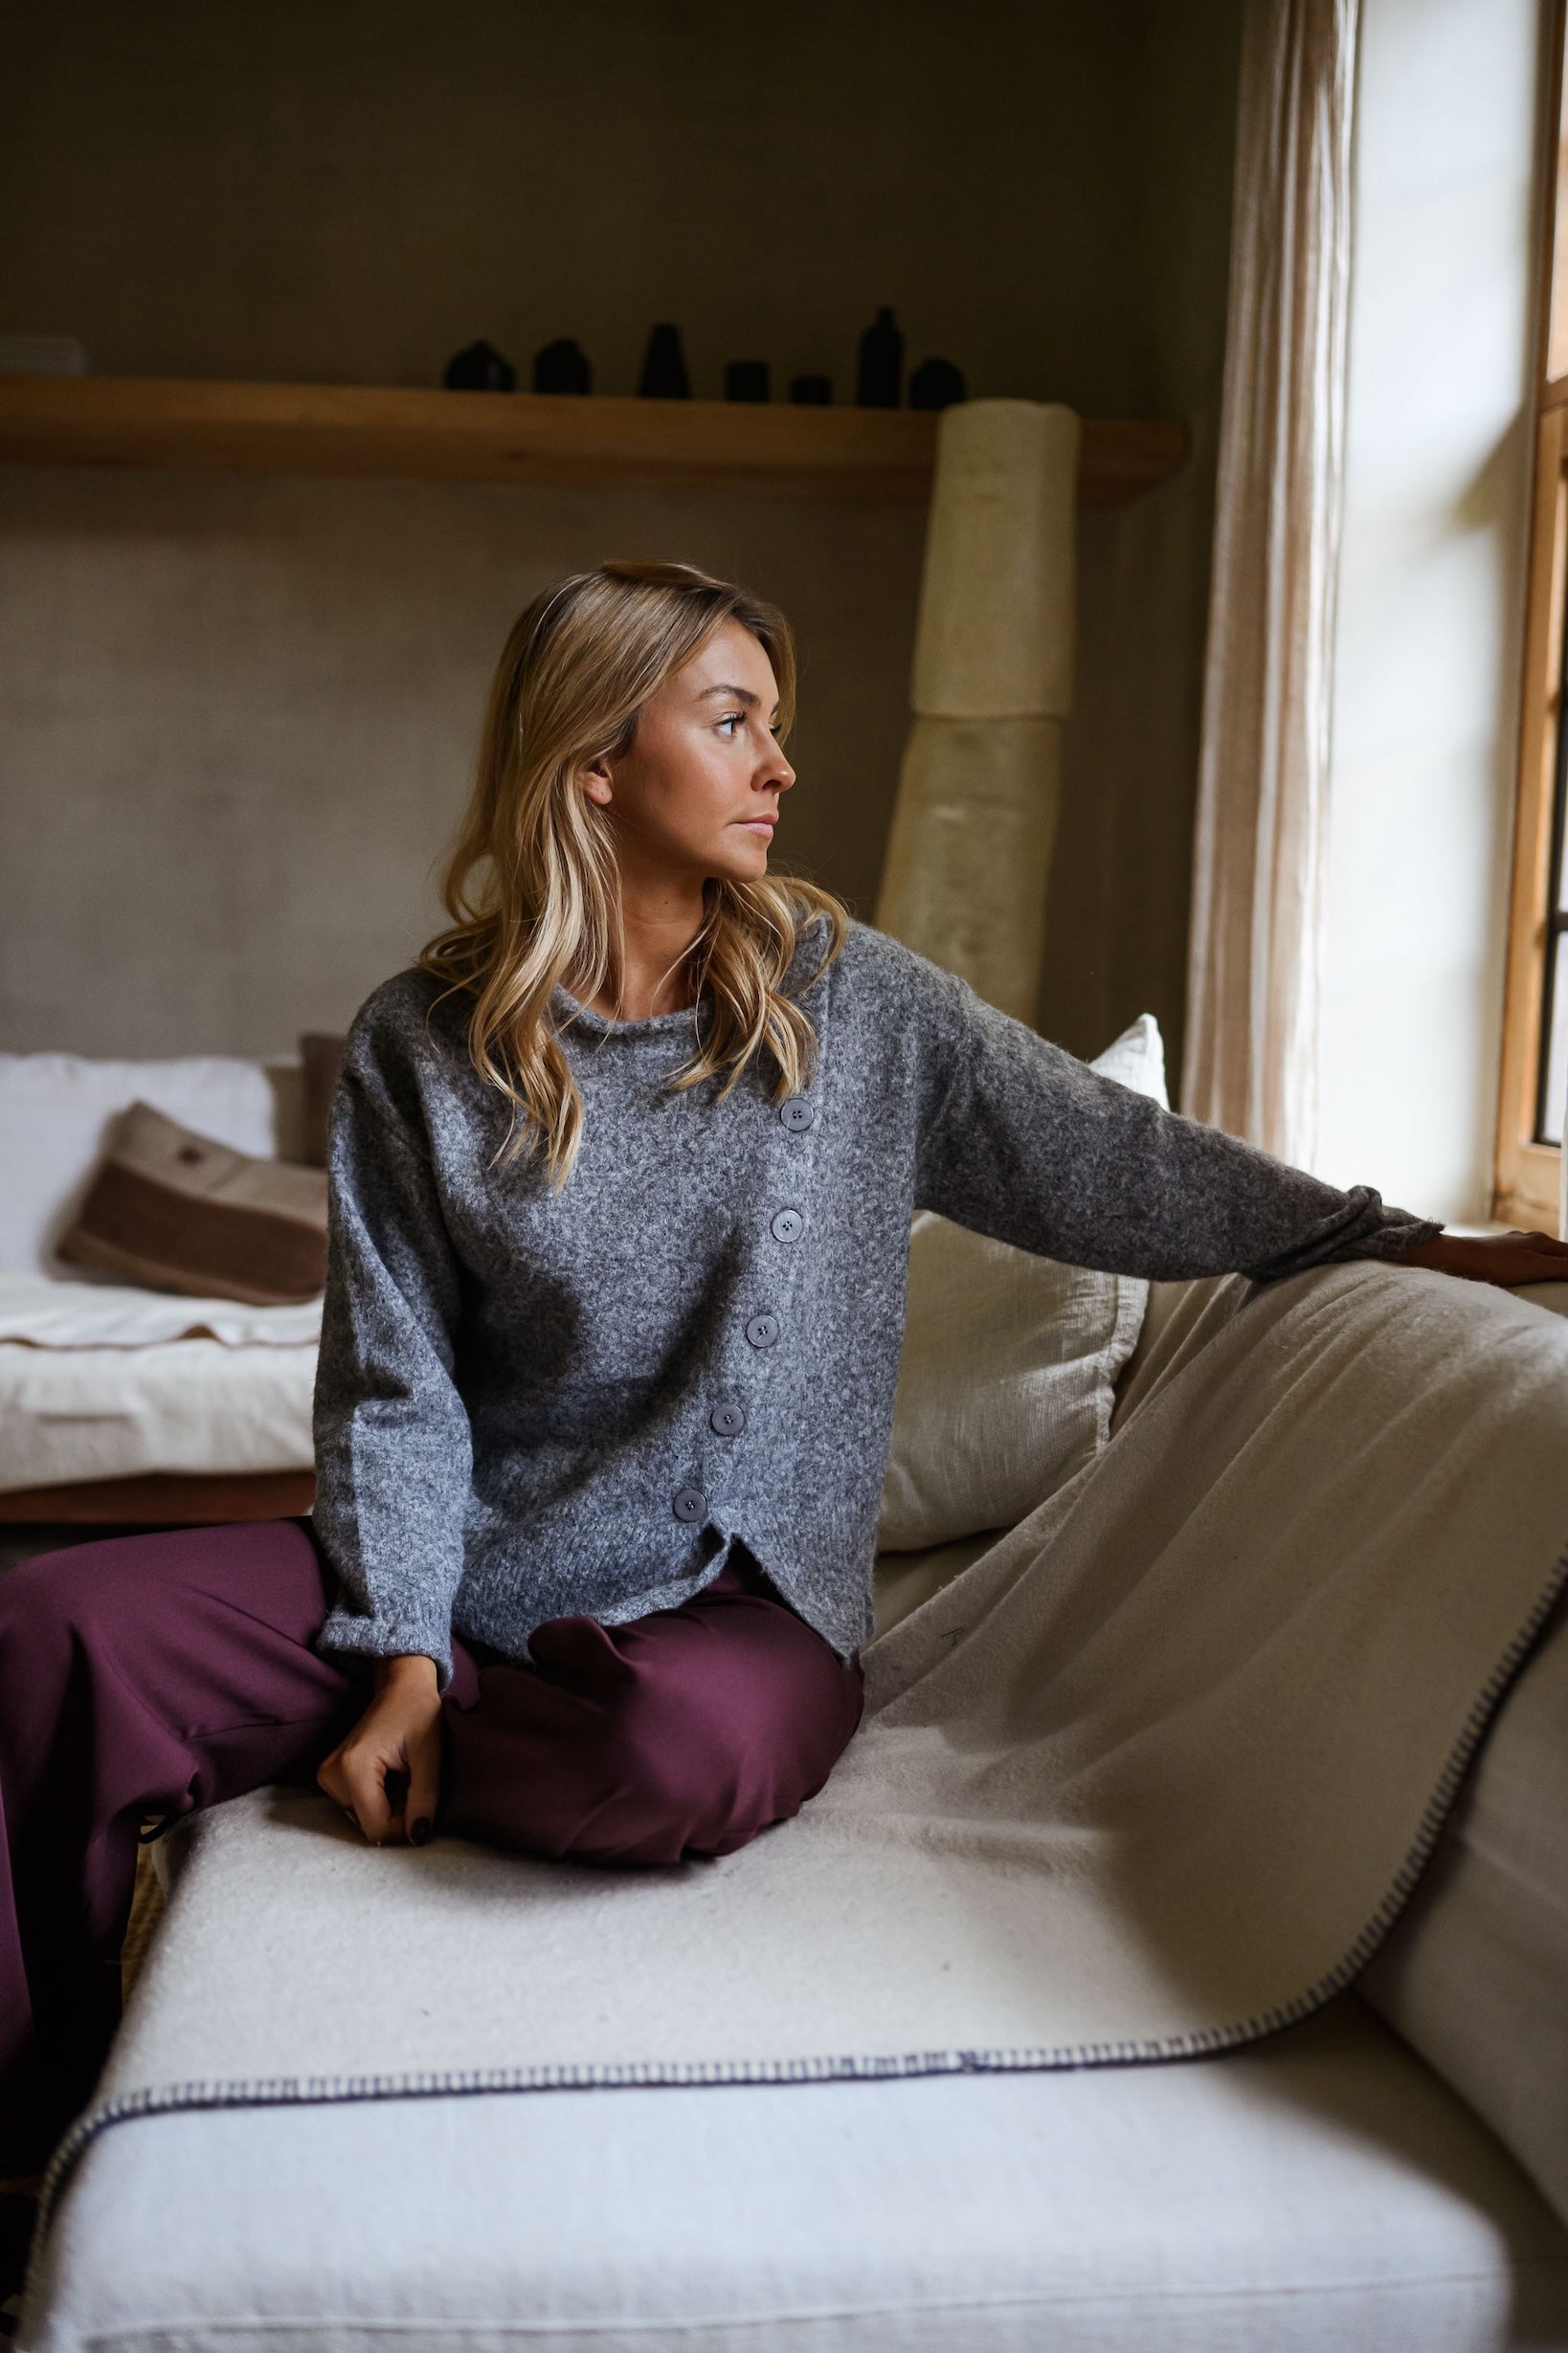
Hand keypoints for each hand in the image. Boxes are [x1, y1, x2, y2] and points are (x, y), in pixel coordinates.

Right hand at [317, 1654, 441, 1845]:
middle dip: (397, 1817)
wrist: (402, 1687)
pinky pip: (358, 1807)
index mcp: (353, 1768)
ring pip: (364, 1819)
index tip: (424, 1807)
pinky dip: (379, 1801)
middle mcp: (331, 1775)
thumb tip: (417, 1837)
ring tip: (403, 1778)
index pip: (376, 1829)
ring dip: (389, 1809)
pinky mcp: (329, 1777)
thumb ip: (425, 1799)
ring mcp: (326, 1776)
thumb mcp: (430, 1756)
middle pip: (369, 1826)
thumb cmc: (419, 1713)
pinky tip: (392, 1779)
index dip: (405, 1829)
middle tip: (415, 1785)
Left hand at [1399, 1228, 1567, 1287]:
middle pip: (1556, 1253)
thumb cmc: (1495, 1264)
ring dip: (1548, 1267)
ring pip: (1539, 1256)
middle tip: (1562, 1280)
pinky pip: (1522, 1261)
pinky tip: (1524, 1277)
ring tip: (1553, 1279)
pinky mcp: (1497, 1254)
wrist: (1455, 1259)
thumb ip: (1563, 1267)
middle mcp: (1528, 1239)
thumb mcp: (1535, 1267)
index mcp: (1541, 1241)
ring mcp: (1511, 1245)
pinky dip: (1531, 1269)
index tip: (1567, 1280)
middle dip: (1564, 1265)